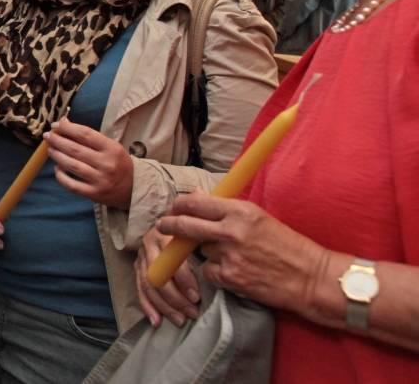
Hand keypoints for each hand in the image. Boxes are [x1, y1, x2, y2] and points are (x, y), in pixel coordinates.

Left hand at [44, 118, 133, 207]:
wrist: (136, 188)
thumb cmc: (119, 163)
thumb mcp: (111, 147)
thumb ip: (89, 137)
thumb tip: (64, 123)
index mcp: (112, 149)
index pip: (85, 134)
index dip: (68, 128)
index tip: (56, 124)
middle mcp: (106, 164)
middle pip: (75, 149)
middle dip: (58, 140)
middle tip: (48, 136)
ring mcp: (100, 180)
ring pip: (72, 166)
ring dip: (57, 156)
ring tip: (50, 149)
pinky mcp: (94, 194)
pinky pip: (72, 185)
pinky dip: (61, 176)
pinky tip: (57, 168)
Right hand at [134, 226, 200, 327]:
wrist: (177, 220)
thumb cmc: (195, 230)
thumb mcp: (201, 233)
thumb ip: (205, 246)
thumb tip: (217, 267)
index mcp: (167, 232)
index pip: (171, 260)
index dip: (183, 280)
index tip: (197, 297)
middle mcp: (150, 242)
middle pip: (157, 275)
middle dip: (175, 298)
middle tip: (192, 312)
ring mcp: (141, 254)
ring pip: (148, 284)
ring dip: (164, 306)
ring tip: (181, 320)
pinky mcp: (137, 265)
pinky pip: (139, 288)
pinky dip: (147, 306)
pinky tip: (156, 321)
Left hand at [156, 192, 330, 312]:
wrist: (311, 278)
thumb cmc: (289, 246)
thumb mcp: (260, 218)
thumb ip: (228, 209)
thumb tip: (199, 196)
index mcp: (241, 211)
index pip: (197, 203)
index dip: (181, 205)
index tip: (175, 207)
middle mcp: (232, 230)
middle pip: (186, 224)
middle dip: (170, 224)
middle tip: (163, 225)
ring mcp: (229, 255)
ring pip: (201, 250)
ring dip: (208, 252)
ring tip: (233, 255)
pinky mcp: (230, 277)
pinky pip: (209, 271)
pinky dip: (216, 272)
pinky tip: (235, 271)